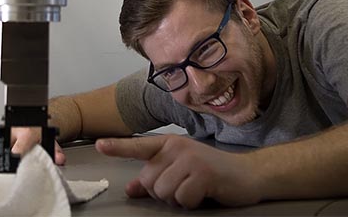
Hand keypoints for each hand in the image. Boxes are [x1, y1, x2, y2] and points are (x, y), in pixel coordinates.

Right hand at [0, 127, 65, 165]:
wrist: (35, 116)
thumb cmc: (39, 131)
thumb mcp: (50, 139)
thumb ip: (55, 150)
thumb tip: (60, 159)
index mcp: (27, 132)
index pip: (21, 144)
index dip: (16, 152)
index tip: (12, 159)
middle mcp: (11, 132)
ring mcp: (1, 134)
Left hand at [95, 135, 260, 208]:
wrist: (248, 174)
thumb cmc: (211, 173)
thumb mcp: (181, 171)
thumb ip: (155, 177)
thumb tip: (132, 188)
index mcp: (168, 145)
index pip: (139, 146)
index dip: (118, 147)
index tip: (99, 145)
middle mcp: (177, 147)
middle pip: (150, 181)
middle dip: (164, 193)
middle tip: (185, 187)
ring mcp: (190, 158)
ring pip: (164, 191)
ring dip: (178, 199)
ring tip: (195, 189)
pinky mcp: (203, 173)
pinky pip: (182, 198)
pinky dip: (192, 203)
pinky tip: (205, 192)